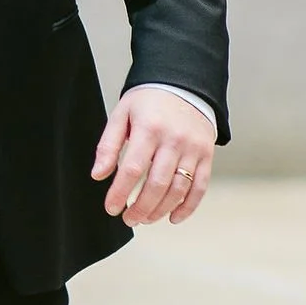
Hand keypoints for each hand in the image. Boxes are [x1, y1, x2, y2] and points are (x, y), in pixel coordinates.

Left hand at [91, 87, 215, 225]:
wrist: (184, 85)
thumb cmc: (149, 102)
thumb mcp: (122, 114)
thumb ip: (108, 145)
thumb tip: (98, 174)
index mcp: (149, 129)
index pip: (133, 169)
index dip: (120, 193)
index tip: (111, 207)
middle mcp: (174, 140)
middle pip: (157, 184)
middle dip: (140, 208)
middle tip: (128, 219)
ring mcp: (193, 149)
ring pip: (178, 189)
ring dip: (160, 210)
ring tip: (145, 218)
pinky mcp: (206, 155)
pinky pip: (200, 187)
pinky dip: (188, 207)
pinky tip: (173, 217)